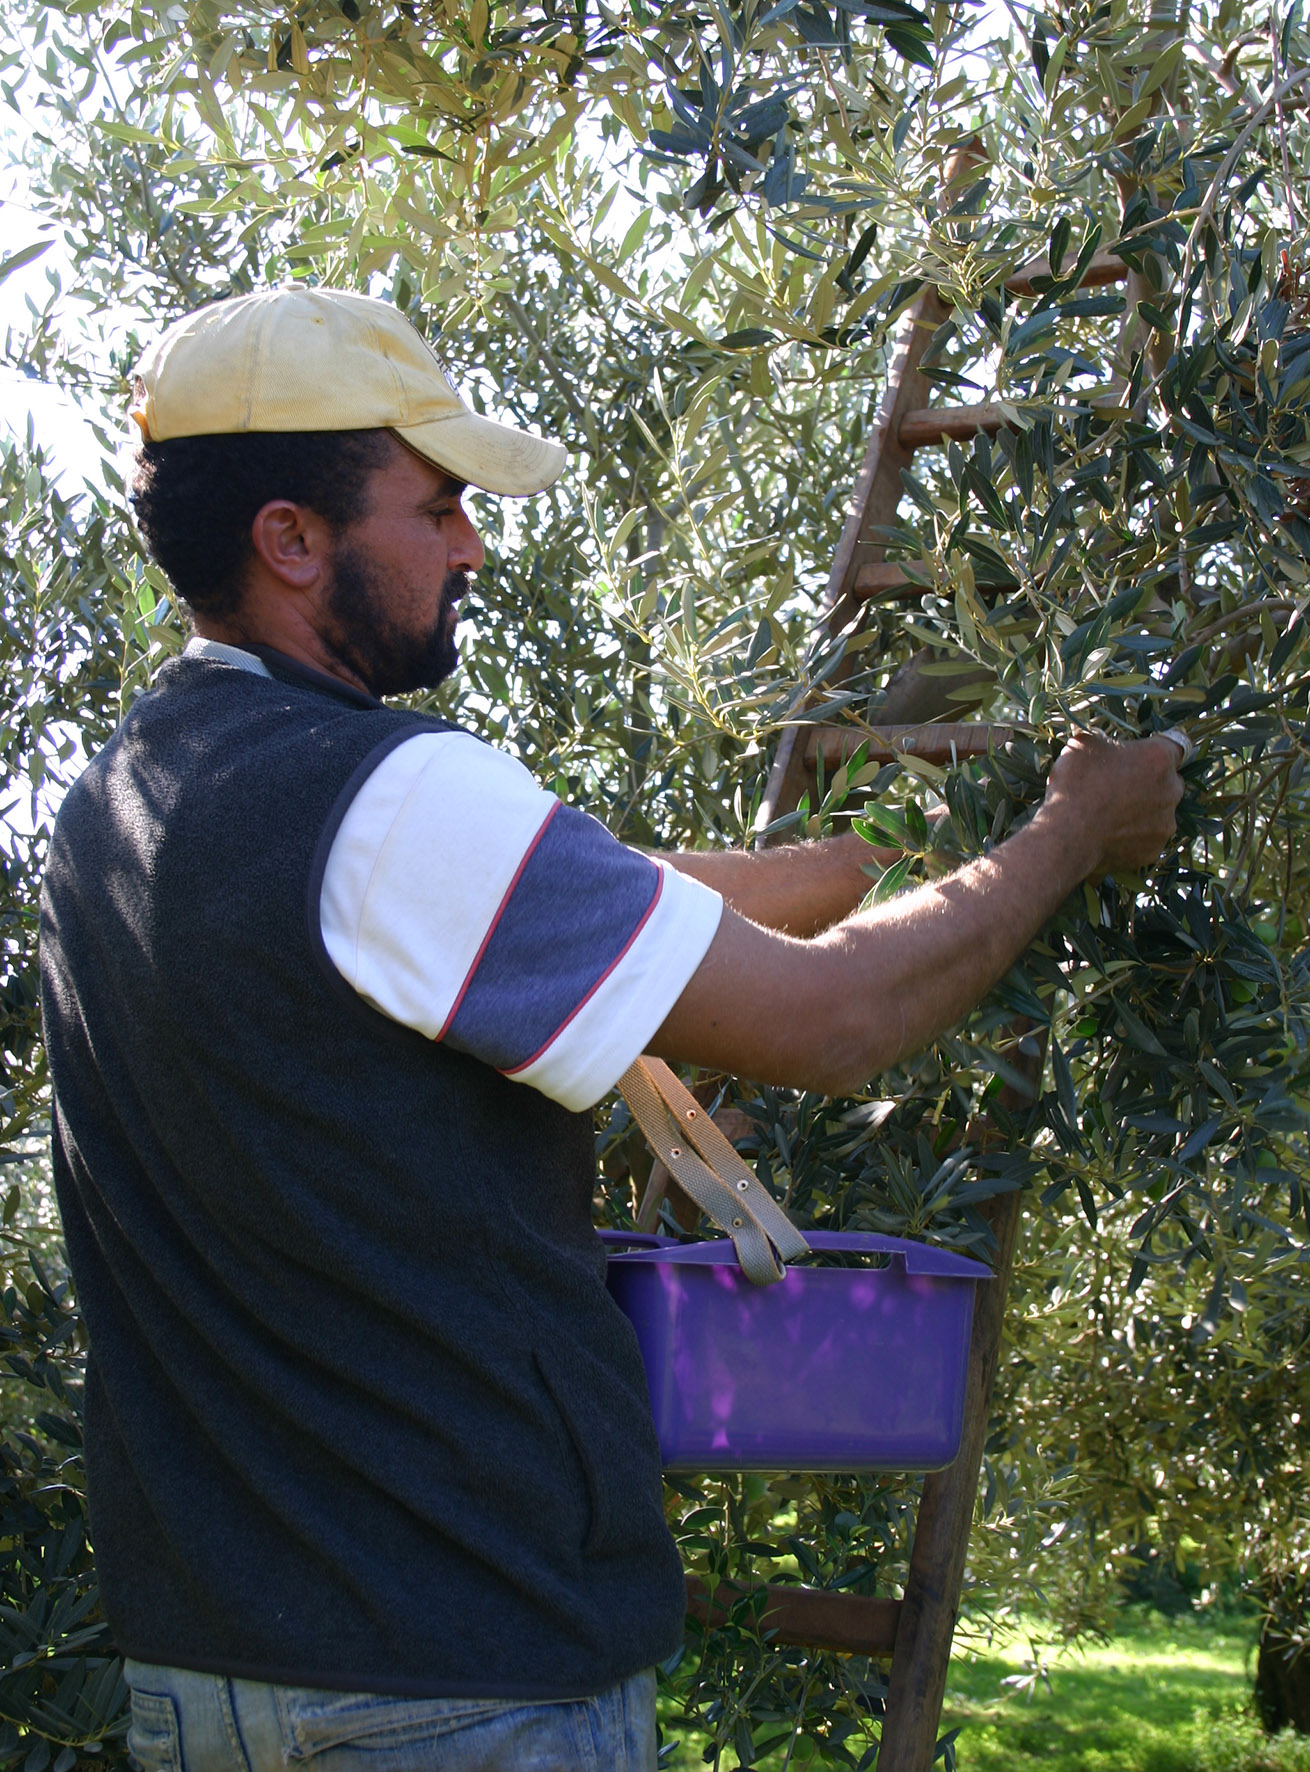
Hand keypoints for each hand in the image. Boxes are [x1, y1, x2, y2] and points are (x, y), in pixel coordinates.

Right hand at [1038, 731, 1185, 880]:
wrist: (1067, 837)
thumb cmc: (1076, 785)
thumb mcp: (1083, 745)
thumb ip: (1105, 740)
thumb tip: (1103, 743)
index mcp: (1158, 758)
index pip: (1178, 743)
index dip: (1160, 746)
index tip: (1145, 752)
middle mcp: (1172, 790)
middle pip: (1169, 780)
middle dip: (1150, 780)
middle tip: (1119, 785)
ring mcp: (1165, 824)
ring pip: (1160, 811)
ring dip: (1143, 809)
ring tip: (1110, 815)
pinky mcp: (1154, 850)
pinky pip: (1147, 839)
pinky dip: (1133, 837)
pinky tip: (1109, 835)